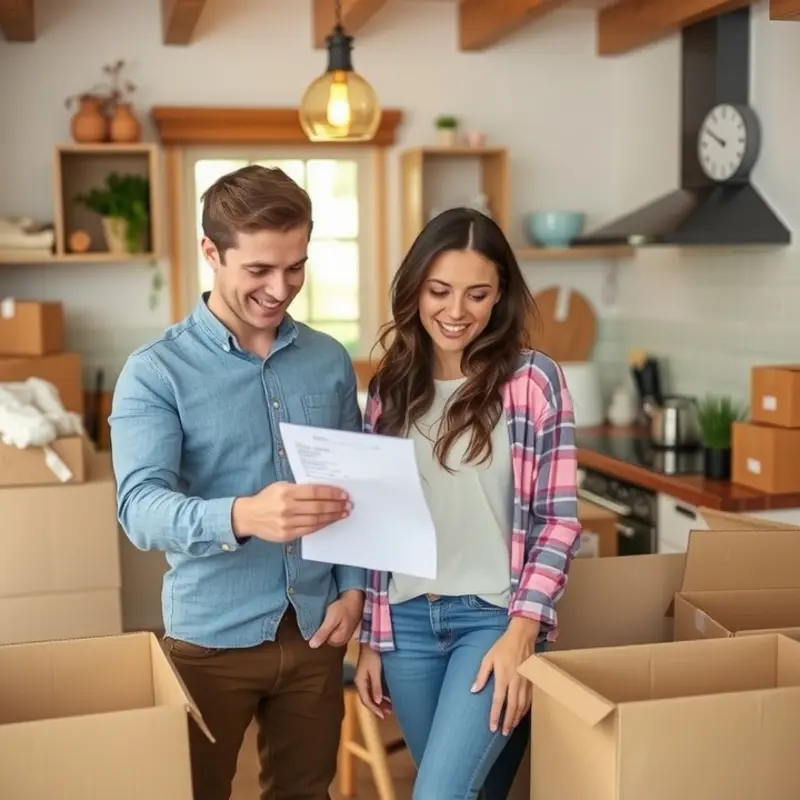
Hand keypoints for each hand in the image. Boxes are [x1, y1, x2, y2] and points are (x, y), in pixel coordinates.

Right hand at [232, 482, 350, 542]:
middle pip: (318, 507)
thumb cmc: (267, 498)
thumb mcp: (281, 486)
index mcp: (286, 492)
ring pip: (316, 520)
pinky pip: (309, 530)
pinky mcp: (287, 535)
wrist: (248, 516)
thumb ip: (300, 488)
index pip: (315, 492)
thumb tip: (324, 491)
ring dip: (333, 516)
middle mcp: (287, 508)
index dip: (331, 493)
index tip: (343, 494)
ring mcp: (287, 523)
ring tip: (343, 513)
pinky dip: (322, 525)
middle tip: (348, 505)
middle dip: (336, 506)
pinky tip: (330, 521)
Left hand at [309, 590, 363, 648]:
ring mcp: (344, 636)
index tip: (318, 620)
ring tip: (325, 616)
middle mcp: (342, 641)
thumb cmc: (343, 607)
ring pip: (329, 634)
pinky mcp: (345, 630)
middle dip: (322, 629)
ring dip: (326, 627)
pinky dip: (331, 625)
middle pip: (325, 638)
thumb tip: (312, 646)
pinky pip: (333, 630)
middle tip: (321, 617)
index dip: (317, 630)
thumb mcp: (331, 618)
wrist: (355, 598)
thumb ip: (323, 633)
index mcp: (338, 640)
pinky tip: (331, 618)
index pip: (320, 640)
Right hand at [354, 644, 390, 718]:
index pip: (366, 700)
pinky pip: (374, 688)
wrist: (372, 640)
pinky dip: (381, 693)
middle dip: (378, 707)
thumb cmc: (372, 654)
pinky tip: (388, 695)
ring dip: (380, 701)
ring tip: (390, 706)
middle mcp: (361, 681)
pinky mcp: (369, 673)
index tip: (383, 716)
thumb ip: (376, 686)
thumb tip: (378, 701)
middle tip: (389, 712)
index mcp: (359, 682)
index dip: (374, 709)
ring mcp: (365, 677)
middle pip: (368, 698)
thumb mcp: (375, 670)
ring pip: (372, 693)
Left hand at [471, 619, 539, 735]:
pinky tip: (521, 715)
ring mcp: (526, 682)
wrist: (522, 636)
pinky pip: (530, 699)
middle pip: (513, 707)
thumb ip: (481, 675)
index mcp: (504, 677)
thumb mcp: (488, 658)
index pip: (499, 701)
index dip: (495, 716)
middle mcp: (516, 682)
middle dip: (508, 722)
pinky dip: (525, 710)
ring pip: (523, 705)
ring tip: (511, 728)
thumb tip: (473, 690)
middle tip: (503, 733)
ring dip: (517, 718)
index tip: (492, 727)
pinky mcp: (532, 680)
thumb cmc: (503, 647)